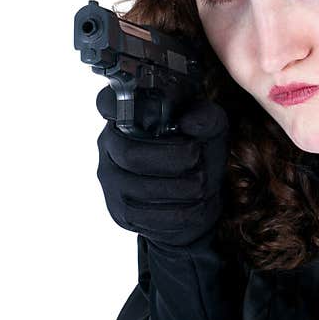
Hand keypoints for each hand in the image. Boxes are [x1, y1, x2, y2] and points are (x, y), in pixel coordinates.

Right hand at [95, 85, 228, 245]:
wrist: (199, 195)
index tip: (144, 115)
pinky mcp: (121, 212)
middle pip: (130, 154)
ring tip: (202, 183)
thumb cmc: (198, 152)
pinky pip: (148, 216)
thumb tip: (189, 122)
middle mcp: (111, 146)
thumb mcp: (211, 129)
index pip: (107, 102)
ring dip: (181, 188)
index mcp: (128, 116)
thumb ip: (206, 117)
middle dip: (172, 159)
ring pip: (140, 188)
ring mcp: (112, 181)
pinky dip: (181, 211)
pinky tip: (195, 203)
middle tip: (197, 159)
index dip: (117, 105)